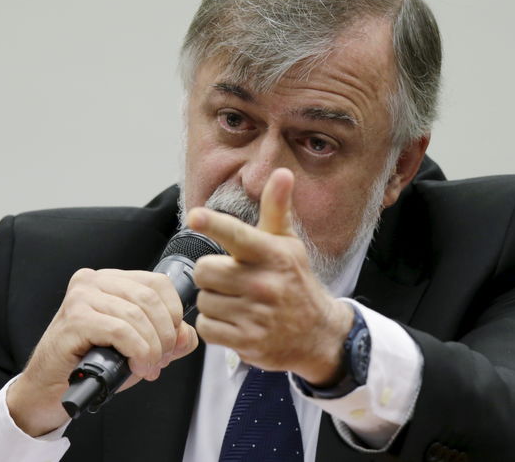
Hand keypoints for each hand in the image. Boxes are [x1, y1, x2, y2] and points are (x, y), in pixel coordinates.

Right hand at [6, 268, 198, 435]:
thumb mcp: (138, 348)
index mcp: (111, 280)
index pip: (158, 283)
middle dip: (164, 334)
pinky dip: (136, 350)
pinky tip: (136, 366)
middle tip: (160, 360)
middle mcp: (93, 281)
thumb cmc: (89, 363)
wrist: (48, 389)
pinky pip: (120, 331)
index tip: (173, 341)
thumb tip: (186, 336)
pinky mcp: (73, 319)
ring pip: (136, 315)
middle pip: (150, 298)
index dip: (174, 313)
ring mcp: (81, 297)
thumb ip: (167, 339)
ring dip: (151, 347)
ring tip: (147, 366)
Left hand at [188, 168, 353, 384]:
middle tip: (232, 280)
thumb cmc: (295, 281)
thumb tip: (282, 173)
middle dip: (212, 275)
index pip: (237, 234)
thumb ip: (276, 209)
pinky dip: (215, 326)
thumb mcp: (288, 244)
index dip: (213, 224)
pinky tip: (235, 322)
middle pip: (204, 270)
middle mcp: (264, 283)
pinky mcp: (247, 341)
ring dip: (214, 302)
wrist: (318, 334)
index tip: (195, 216)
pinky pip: (206, 327)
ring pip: (204, 300)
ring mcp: (256, 314)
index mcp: (272, 254)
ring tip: (238, 303)